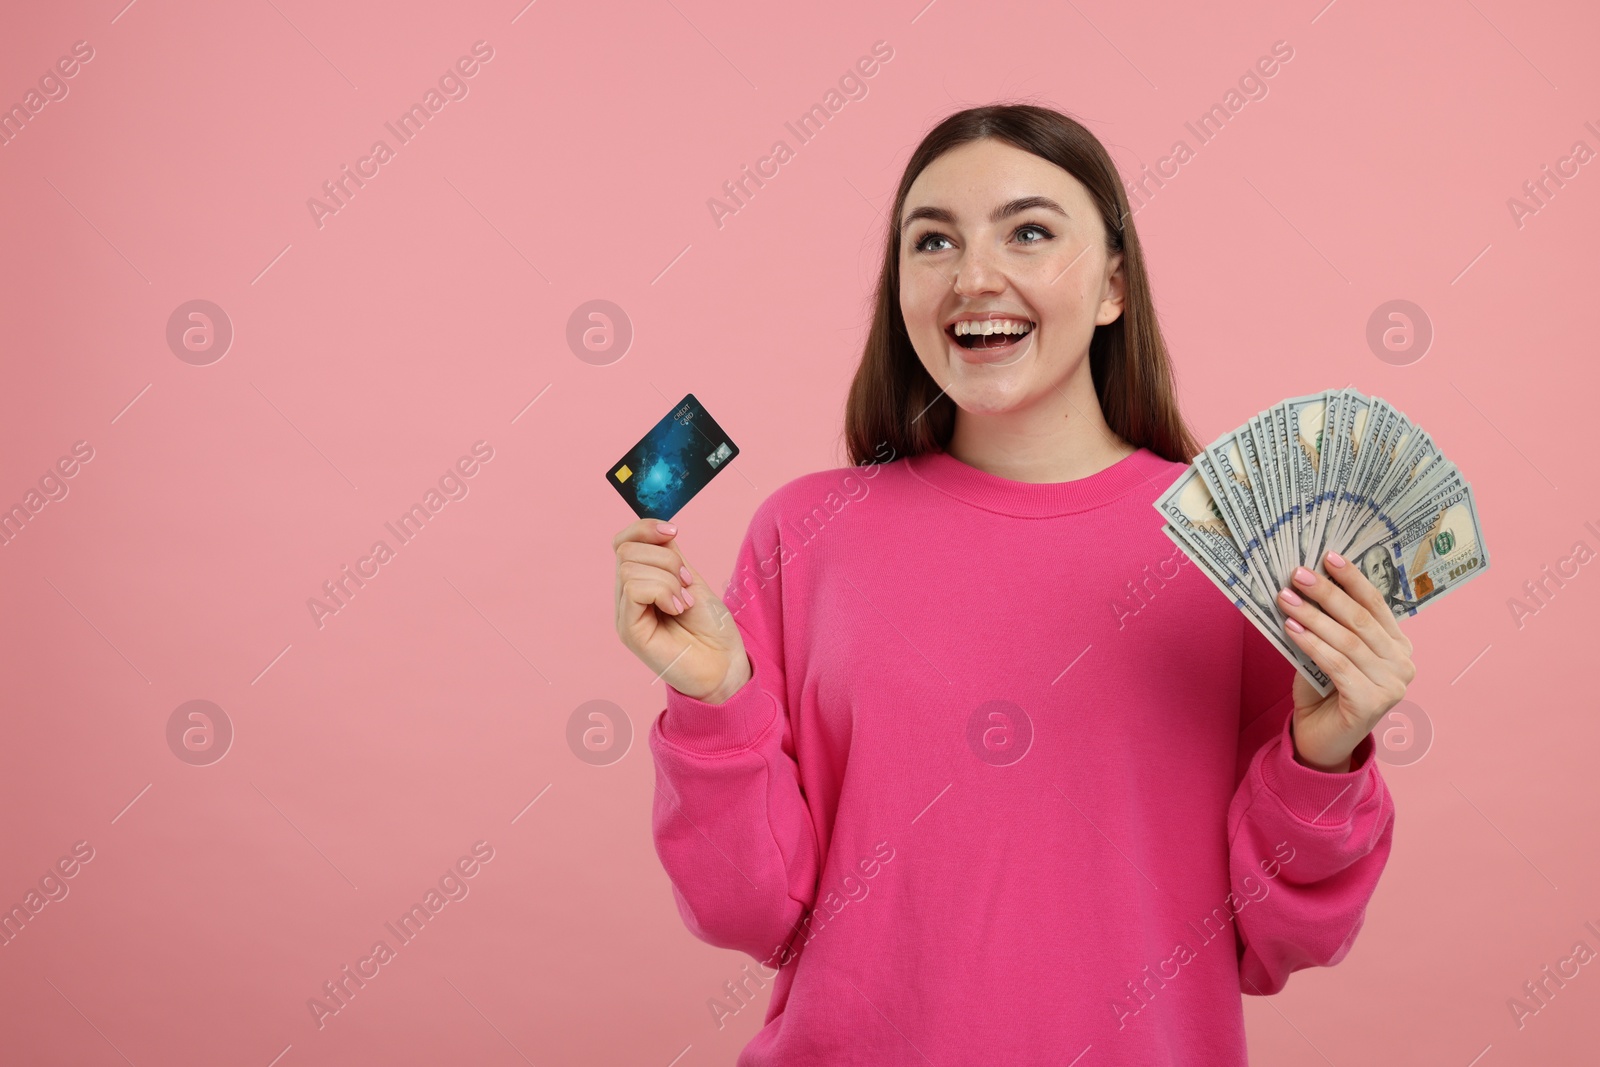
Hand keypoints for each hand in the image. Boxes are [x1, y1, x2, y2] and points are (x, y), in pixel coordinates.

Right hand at [612, 518, 750, 703]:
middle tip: (688, 584)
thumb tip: (659, 529)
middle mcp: (626, 598)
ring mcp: (625, 615)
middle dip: (665, 558)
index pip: (623, 542)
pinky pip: (633, 590)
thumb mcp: (691, 581)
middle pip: (626, 550)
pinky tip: (678, 608)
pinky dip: (662, 591)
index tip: (674, 531)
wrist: (724, 665)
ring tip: (685, 601)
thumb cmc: (711, 628)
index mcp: (640, 582)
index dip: (645, 528)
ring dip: (668, 578)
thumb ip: (671, 558)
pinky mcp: (629, 631)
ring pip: (629, 568)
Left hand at [1276, 549, 1415, 772]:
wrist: (1320, 740)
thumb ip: (1327, 624)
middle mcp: (1402, 663)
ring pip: (1347, 640)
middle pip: (1361, 618)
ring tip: (1285, 598)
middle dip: (1327, 593)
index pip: (1376, 604)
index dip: (1352, 579)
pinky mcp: (1373, 702)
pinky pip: (1337, 664)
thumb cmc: (1322, 692)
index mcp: (1397, 645)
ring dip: (1312, 616)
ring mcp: (1393, 684)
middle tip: (1298, 574)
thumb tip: (1303, 585)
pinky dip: (1311, 643)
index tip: (1328, 556)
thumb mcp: (1326, 650)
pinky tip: (1291, 628)